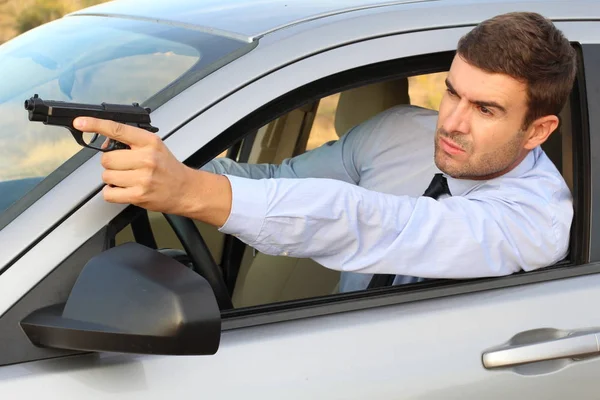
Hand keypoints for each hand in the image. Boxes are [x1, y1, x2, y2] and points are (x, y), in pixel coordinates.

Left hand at [73, 117, 194, 214]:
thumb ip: (131, 143)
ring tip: (130, 179)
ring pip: (107, 176)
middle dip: (112, 164)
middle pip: (107, 158)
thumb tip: (105, 144)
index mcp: (149, 142)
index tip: (80, 122)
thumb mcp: (154, 147)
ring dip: (113, 179)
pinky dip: (113, 192)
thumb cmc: (169, 169)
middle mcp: (146, 158)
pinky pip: (109, 192)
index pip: (118, 129)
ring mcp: (142, 178)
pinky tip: (126, 190)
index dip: (96, 125)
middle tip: (127, 167)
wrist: (186, 190)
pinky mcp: (138, 195)